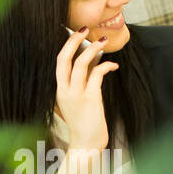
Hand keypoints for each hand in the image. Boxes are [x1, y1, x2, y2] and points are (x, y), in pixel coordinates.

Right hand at [54, 28, 116, 151]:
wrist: (86, 144)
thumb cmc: (84, 121)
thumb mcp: (78, 99)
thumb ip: (82, 81)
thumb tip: (92, 59)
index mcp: (60, 89)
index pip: (59, 61)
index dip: (67, 44)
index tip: (77, 33)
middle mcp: (65, 90)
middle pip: (65, 58)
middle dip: (74, 40)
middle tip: (86, 29)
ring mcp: (77, 95)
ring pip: (82, 63)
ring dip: (93, 49)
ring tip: (103, 42)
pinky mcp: (90, 99)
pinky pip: (97, 75)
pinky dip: (106, 66)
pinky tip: (113, 65)